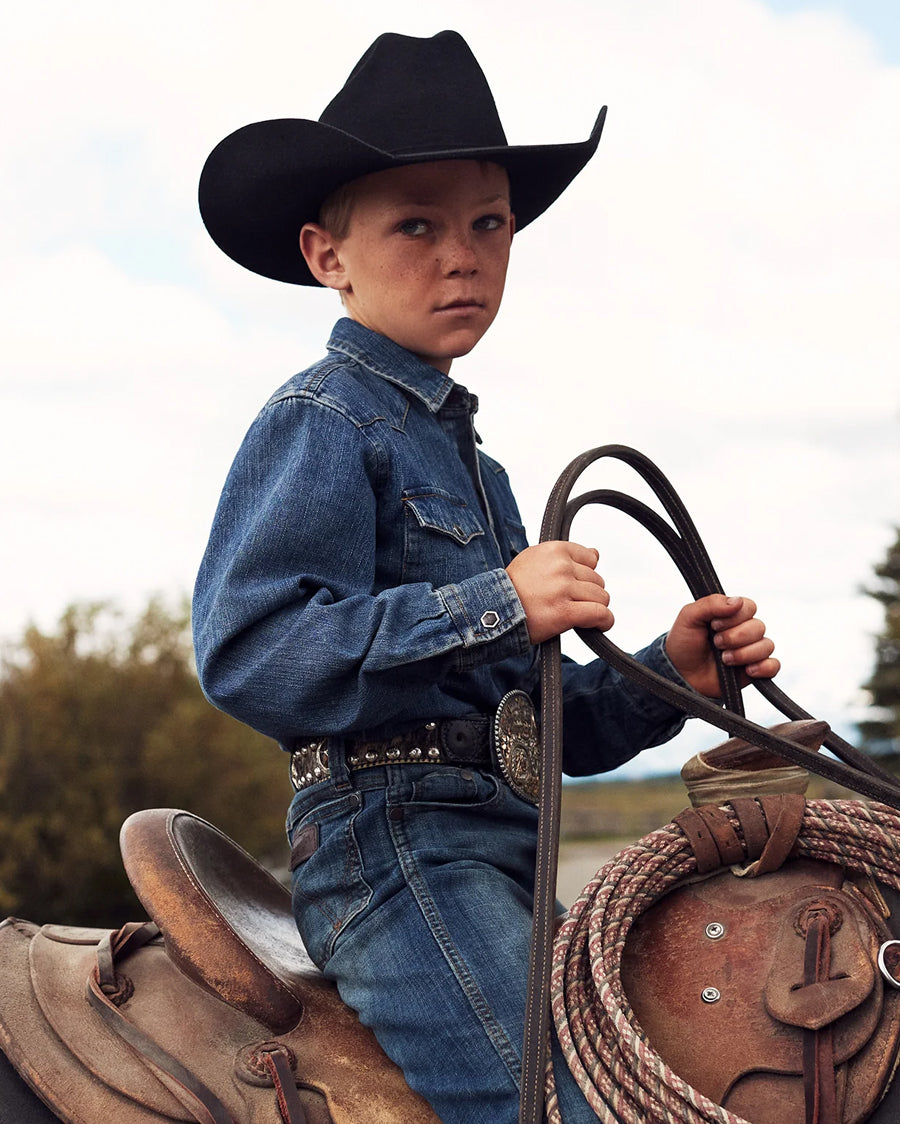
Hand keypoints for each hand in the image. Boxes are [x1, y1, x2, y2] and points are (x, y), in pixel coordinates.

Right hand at [506, 541, 613, 644]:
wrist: (492, 610)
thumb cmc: (513, 588)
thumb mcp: (534, 559)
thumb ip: (565, 556)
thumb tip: (596, 554)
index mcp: (554, 550)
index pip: (591, 558)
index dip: (585, 574)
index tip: (575, 585)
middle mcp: (561, 567)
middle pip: (597, 580)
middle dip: (588, 593)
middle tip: (571, 603)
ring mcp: (563, 589)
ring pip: (601, 597)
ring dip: (595, 608)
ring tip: (580, 614)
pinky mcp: (565, 612)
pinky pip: (600, 614)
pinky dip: (605, 621)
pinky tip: (600, 624)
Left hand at [665, 594, 779, 696]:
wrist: (680, 675)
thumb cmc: (683, 644)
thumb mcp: (688, 617)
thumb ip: (710, 603)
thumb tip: (737, 601)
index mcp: (731, 615)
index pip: (749, 606)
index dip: (734, 617)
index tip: (714, 625)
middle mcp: (744, 631)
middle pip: (759, 627)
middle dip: (735, 637)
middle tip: (716, 644)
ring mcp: (750, 651)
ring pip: (767, 645)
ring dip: (744, 654)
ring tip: (724, 660)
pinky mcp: (755, 671)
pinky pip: (774, 666)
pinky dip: (763, 667)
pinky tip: (747, 671)